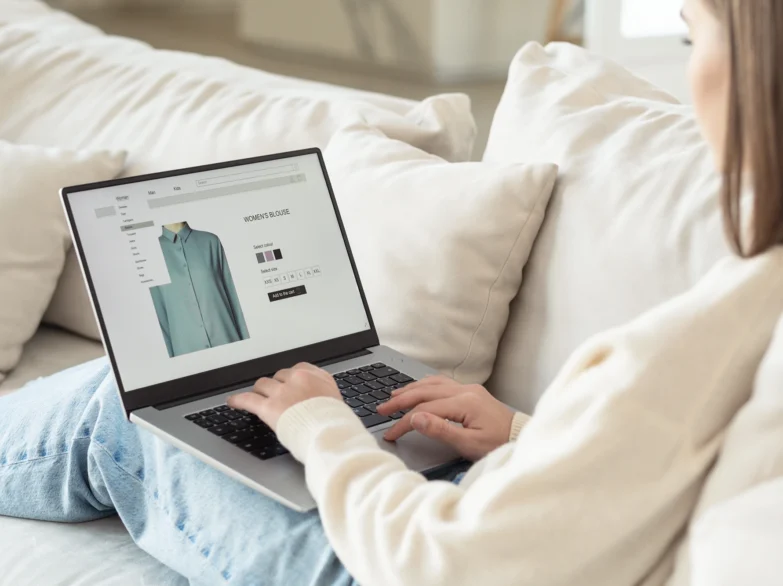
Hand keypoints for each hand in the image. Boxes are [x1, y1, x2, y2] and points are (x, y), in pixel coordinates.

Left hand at [227, 363, 340, 430]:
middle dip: (277, 385)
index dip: (291, 377)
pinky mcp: (268, 407)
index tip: (289, 382)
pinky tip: (232, 402)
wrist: (330, 433)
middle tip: (275, 395)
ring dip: (260, 391)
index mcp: (317, 377)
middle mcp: (298, 380)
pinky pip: (248, 399)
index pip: (299, 369)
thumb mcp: (336, 402)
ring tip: (257, 397)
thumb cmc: (336, 423)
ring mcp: (282, 392)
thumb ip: (324, 395)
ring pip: (263, 384)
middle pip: (280, 375)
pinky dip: (238, 400)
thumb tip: (317, 398)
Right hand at [377, 376, 514, 460]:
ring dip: (411, 389)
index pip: (424, 410)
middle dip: (400, 400)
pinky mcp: (472, 392)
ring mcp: (469, 389)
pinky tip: (419, 388)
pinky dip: (425, 385)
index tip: (391, 433)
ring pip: (432, 383)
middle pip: (424, 392)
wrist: (522, 439)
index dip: (404, 422)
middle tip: (382, 409)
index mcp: (465, 403)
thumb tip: (415, 418)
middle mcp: (466, 391)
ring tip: (393, 395)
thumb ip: (440, 430)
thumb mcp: (469, 445)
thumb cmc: (499, 445)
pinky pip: (443, 382)